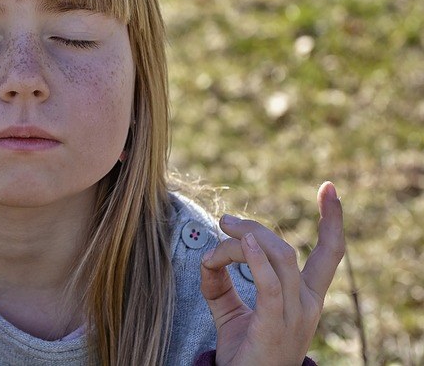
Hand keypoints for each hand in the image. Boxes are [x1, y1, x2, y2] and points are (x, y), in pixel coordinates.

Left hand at [199, 181, 344, 364]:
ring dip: (246, 238)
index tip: (328, 188)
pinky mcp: (275, 324)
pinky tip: (242, 243)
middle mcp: (306, 304)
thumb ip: (219, 280)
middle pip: (287, 249)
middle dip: (257, 227)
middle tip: (226, 220)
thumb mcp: (230, 309)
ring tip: (224, 229)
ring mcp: (294, 315)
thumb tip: (206, 255)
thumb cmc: (243, 351)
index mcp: (305, 297)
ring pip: (277, 257)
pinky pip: (271, 284)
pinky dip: (257, 259)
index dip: (332, 219)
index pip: (329, 253)